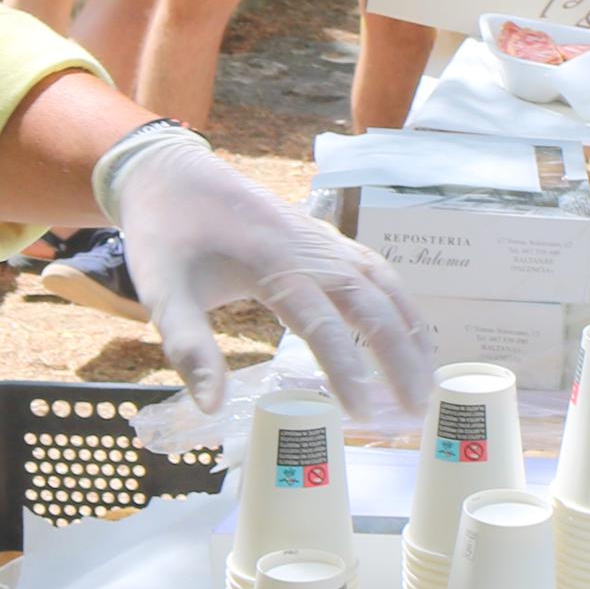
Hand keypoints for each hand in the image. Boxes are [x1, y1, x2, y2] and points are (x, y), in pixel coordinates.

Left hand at [94, 123, 431, 421]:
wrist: (170, 173)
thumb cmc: (164, 235)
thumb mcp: (162, 292)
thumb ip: (189, 347)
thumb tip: (213, 406)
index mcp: (272, 262)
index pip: (323, 324)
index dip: (347, 371)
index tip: (364, 415)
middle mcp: (311, 248)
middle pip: (372, 304)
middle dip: (399, 358)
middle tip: (415, 412)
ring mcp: (323, 238)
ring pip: (385, 284)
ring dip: (412, 330)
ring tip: (427, 380)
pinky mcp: (325, 237)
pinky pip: (376, 270)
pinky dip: (401, 303)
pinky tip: (409, 332)